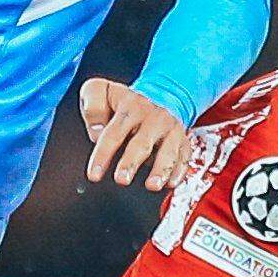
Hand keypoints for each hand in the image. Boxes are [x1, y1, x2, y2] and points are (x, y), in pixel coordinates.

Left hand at [79, 78, 195, 192]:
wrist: (162, 95)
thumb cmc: (125, 101)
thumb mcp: (100, 91)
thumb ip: (92, 106)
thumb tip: (96, 130)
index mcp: (131, 106)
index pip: (114, 133)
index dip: (103, 155)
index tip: (94, 175)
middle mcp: (153, 118)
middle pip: (141, 143)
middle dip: (131, 162)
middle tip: (121, 179)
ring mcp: (170, 130)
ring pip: (168, 150)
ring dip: (161, 169)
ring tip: (153, 185)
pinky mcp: (182, 141)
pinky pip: (184, 157)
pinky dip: (180, 171)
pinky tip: (171, 183)